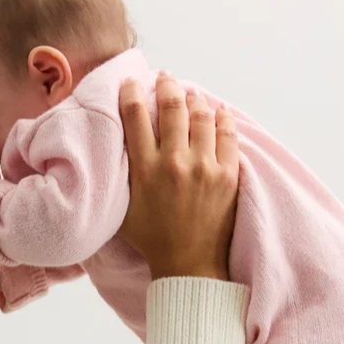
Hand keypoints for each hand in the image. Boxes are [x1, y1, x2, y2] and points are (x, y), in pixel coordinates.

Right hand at [116, 71, 238, 281]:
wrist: (188, 264)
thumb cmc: (151, 239)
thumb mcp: (123, 209)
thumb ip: (120, 177)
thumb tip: (116, 146)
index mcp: (145, 170)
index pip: (136, 116)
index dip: (132, 92)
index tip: (132, 82)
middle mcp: (175, 164)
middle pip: (171, 107)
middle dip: (167, 86)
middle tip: (165, 79)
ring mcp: (205, 167)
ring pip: (201, 115)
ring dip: (194, 98)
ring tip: (189, 93)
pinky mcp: (228, 175)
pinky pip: (228, 134)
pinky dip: (222, 117)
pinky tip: (217, 110)